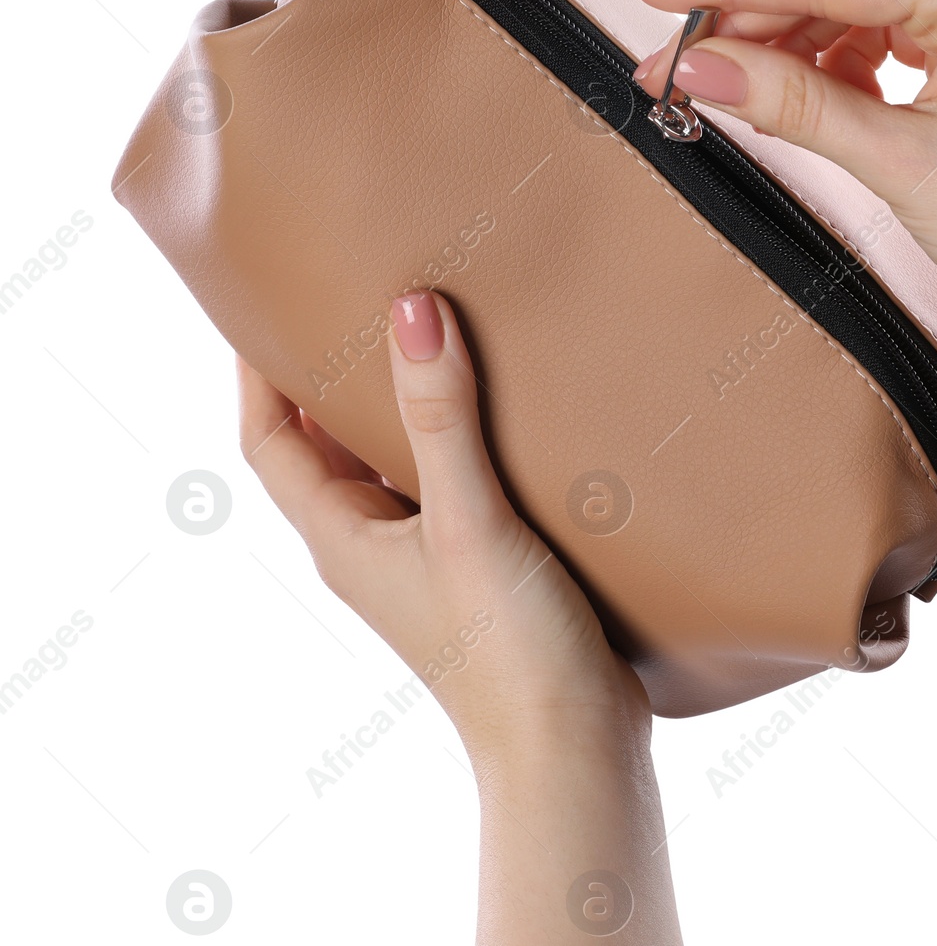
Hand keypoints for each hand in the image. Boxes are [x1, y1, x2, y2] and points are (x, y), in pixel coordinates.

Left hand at [237, 289, 648, 771]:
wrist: (571, 743)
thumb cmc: (505, 648)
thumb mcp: (467, 520)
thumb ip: (439, 417)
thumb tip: (409, 311)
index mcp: (342, 538)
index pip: (270, 441)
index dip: (258, 372)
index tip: (267, 303)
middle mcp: (370, 548)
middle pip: (326, 447)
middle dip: (333, 377)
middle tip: (361, 300)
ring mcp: (423, 562)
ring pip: (392, 466)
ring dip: (401, 407)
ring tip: (432, 339)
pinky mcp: (478, 570)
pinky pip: (449, 487)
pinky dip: (458, 442)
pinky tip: (501, 417)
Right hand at [631, 0, 936, 347]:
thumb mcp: (901, 166)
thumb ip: (794, 105)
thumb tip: (697, 66)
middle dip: (751, 22)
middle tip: (669, 66)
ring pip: (857, 7)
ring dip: (788, 46)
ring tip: (723, 93)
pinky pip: (889, 35)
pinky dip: (835, 65)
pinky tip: (792, 97)